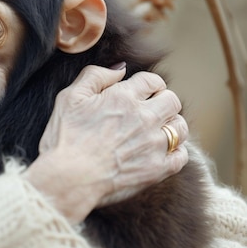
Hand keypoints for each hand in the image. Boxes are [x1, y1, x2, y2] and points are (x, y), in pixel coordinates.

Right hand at [24, 64, 188, 223]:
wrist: (68, 178)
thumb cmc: (65, 137)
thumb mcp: (69, 97)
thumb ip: (95, 76)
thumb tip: (120, 69)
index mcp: (123, 97)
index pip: (152, 81)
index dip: (147, 84)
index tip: (140, 92)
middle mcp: (144, 118)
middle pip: (172, 101)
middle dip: (162, 101)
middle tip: (149, 110)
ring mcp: (153, 145)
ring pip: (180, 128)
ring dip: (171, 125)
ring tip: (156, 130)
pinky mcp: (157, 169)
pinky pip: (181, 156)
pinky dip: (175, 151)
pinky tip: (161, 151)